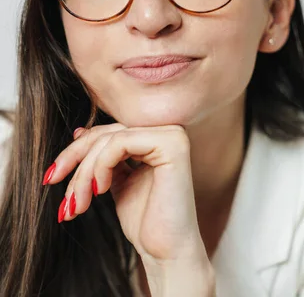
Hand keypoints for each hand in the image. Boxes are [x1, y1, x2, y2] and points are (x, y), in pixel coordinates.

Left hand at [44, 123, 214, 292]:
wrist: (166, 250)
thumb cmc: (145, 222)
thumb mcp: (116, 182)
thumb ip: (104, 158)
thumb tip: (80, 131)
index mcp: (158, 138)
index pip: (108, 132)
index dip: (75, 152)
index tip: (52, 178)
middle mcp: (169, 131)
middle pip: (106, 133)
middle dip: (75, 163)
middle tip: (63, 198)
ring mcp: (173, 136)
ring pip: (109, 139)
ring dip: (84, 173)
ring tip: (78, 204)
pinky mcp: (172, 145)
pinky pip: (120, 143)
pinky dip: (100, 167)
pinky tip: (101, 191)